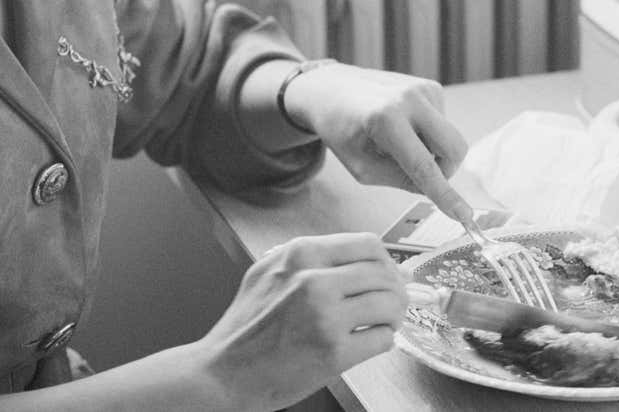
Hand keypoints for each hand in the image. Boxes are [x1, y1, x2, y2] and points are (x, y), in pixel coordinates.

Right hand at [196, 233, 405, 410]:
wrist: (222, 373)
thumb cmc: (243, 328)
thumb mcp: (267, 272)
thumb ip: (309, 258)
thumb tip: (361, 259)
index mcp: (301, 254)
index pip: (368, 245)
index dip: (386, 261)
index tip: (389, 273)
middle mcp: (314, 280)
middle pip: (384, 274)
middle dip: (396, 289)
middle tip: (394, 302)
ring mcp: (326, 317)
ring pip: (389, 304)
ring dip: (394, 315)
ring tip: (385, 323)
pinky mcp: (334, 353)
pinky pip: (382, 339)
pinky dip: (384, 340)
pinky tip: (371, 342)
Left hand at [285, 64, 472, 223]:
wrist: (333, 89)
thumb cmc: (343, 131)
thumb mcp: (361, 167)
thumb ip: (399, 180)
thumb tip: (436, 186)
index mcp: (385, 120)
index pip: (423, 166)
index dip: (445, 194)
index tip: (464, 215)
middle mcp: (409, 99)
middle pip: (455, 147)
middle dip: (446, 171)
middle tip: (421, 176)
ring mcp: (422, 88)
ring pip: (450, 138)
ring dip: (431, 150)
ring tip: (397, 142)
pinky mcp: (429, 86)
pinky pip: (443, 124)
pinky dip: (428, 134)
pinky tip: (404, 126)